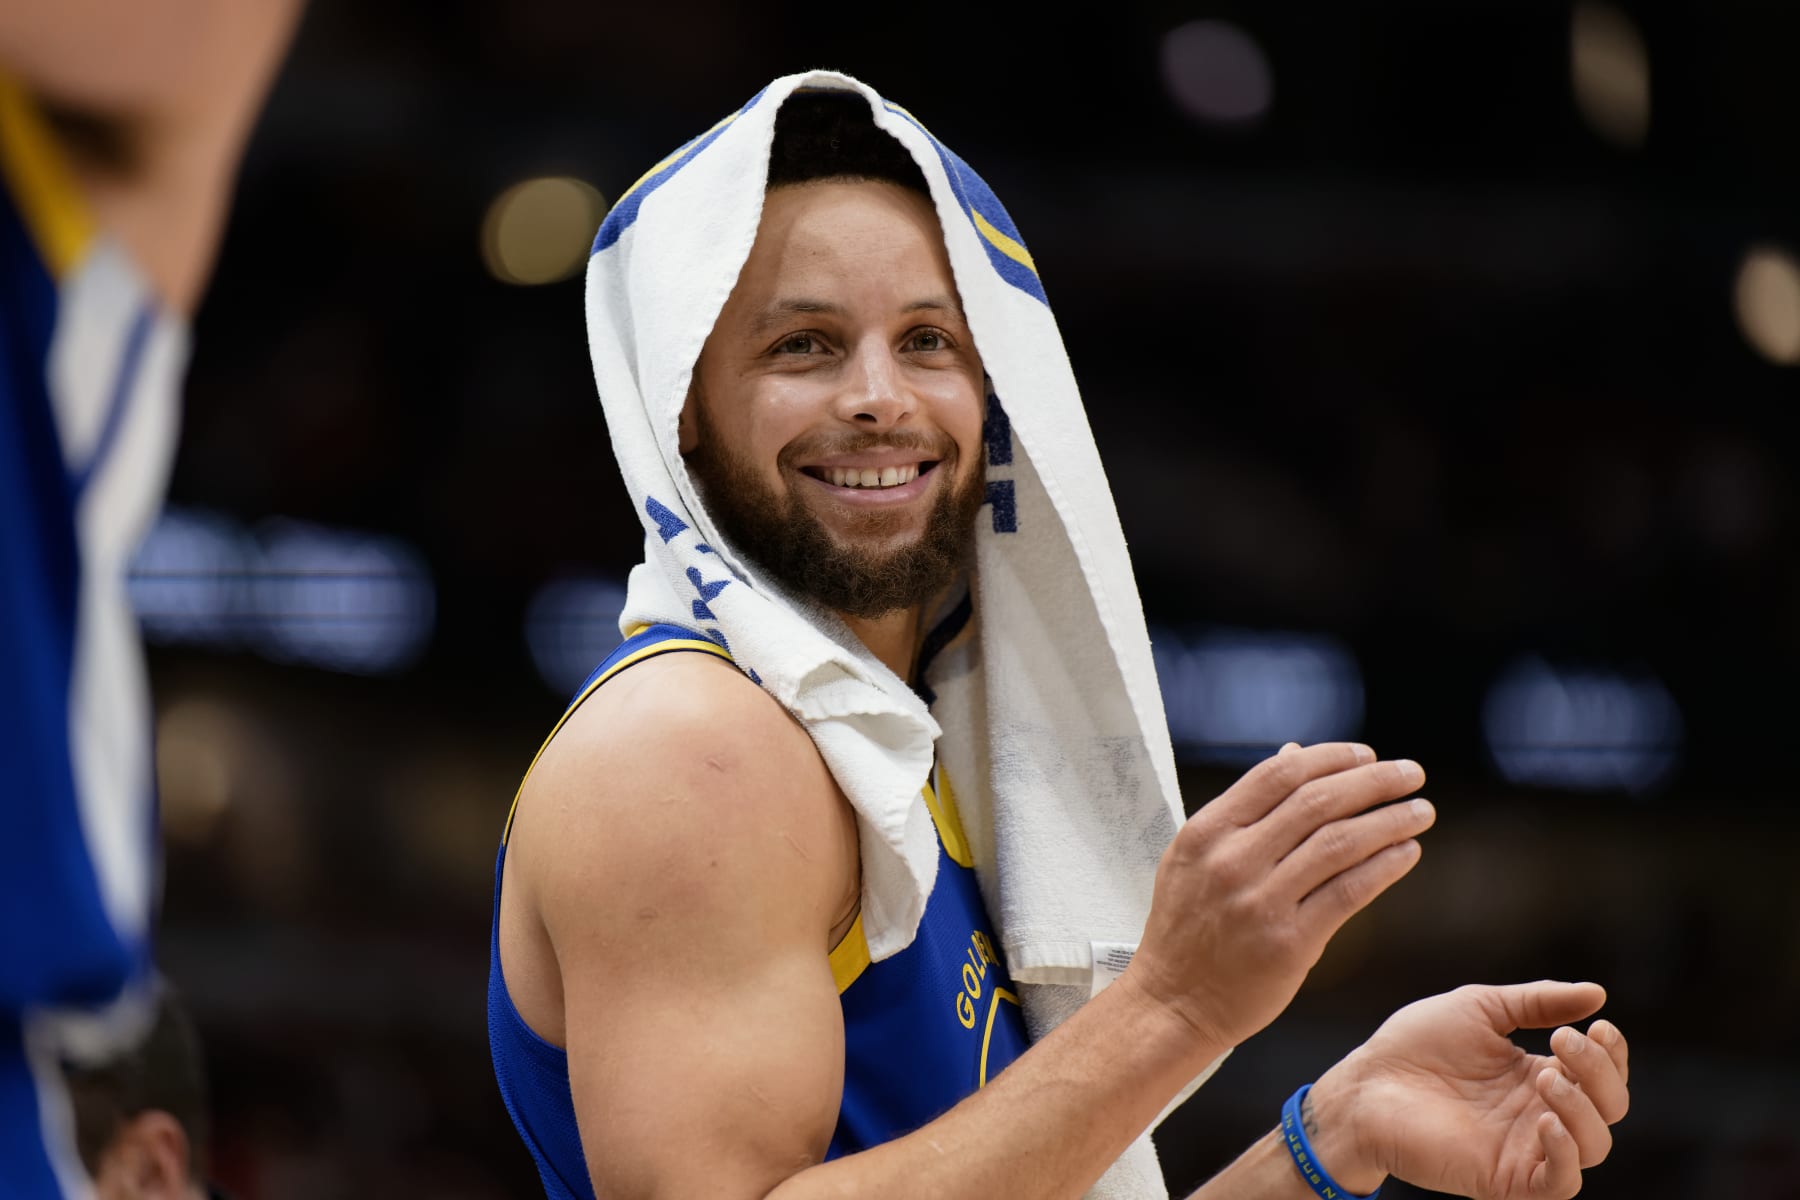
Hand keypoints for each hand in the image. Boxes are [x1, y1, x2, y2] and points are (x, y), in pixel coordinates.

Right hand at [1120, 742, 1433, 1055]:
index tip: (1368, 754)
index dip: (1331, 758)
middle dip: (1374, 781)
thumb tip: (1294, 753)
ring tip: (1420, 812)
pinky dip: (1384, 867)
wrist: (1173, 1001)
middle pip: (1317, 801)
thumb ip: (1247, 808)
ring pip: (1340, 843)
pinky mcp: (1288, 943)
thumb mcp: (1198, 856)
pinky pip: (1348, 892)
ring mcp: (1259, 901)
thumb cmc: (1188, 927)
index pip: (1279, 774)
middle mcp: (1232, 860)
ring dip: (1391, 821)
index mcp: (1207, 831)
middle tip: (1412, 773)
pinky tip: (1407, 853)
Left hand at [1310, 982, 1630, 1198]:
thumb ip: (1538, 1002)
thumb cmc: (1415, 1044)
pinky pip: (1560, 1183)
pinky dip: (1566, 1154)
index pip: (1601, 1074)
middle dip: (1599, 1072)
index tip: (1599, 1025)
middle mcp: (1539, 1113)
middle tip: (1562, 1042)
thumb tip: (1598, 993)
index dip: (1611, 1053)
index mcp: (1537, 1075)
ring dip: (1583, 1108)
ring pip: (1594, 1146)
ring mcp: (1524, 1147)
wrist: (1366, 1083)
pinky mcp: (1505, 1178)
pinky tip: (1544, 1120)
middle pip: (1608, 1107)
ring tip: (1545, 1076)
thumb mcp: (1481, 1008)